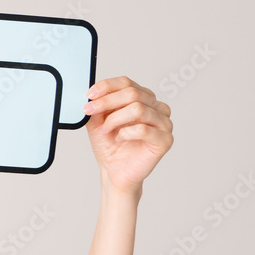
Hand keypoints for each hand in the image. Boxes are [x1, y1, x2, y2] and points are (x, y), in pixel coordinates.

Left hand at [83, 76, 173, 194]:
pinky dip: (126, 132)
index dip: (106, 86)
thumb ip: (97, 106)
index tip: (89, 95)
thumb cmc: (109, 146)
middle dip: (106, 102)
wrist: (114, 172)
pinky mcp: (165, 140)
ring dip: (115, 119)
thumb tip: (91, 93)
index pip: (127, 83)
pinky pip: (144, 129)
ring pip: (138, 109)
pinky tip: (119, 138)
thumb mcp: (97, 122)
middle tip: (90, 111)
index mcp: (143, 99)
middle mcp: (156, 108)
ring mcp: (164, 123)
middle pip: (133, 93)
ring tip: (105, 130)